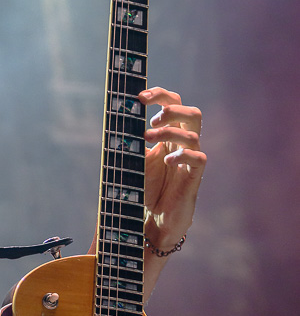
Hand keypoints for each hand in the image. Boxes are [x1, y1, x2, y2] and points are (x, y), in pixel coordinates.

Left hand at [140, 87, 205, 250]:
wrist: (152, 220)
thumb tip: (117, 117)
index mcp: (169, 135)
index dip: (160, 95)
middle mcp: (182, 144)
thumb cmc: (144, 190)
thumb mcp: (134, 160)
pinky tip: (167, 161)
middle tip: (152, 119)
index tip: (139, 97)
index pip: (173, 104)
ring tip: (148, 139)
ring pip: (192, 134)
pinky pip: (198, 158)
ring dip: (168, 132)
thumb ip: (131, 139)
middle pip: (192, 113)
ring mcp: (190, 160)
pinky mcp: (194, 177)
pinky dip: (182, 155)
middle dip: (172, 110)